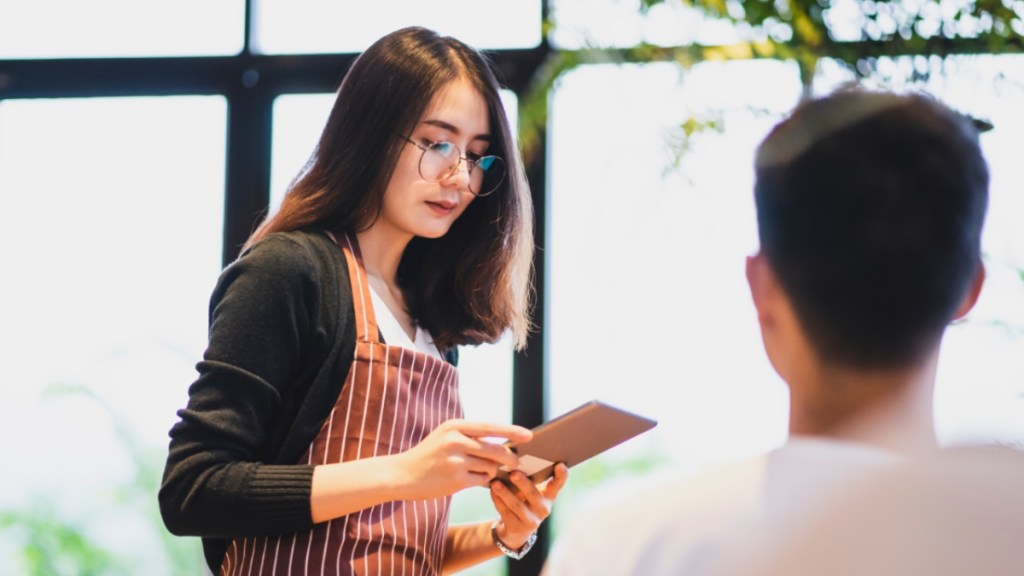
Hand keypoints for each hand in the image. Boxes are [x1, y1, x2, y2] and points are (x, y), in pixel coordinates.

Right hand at [391, 419, 531, 500]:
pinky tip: (475, 480)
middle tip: (517, 463)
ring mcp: (456, 461)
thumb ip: (471, 437)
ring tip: (481, 471)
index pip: (491, 427)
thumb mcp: (446, 436)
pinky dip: (484, 481)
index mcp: (455, 426)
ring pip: (490, 467)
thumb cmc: (429, 455)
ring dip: (492, 472)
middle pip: (496, 450)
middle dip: (510, 458)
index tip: (529, 436)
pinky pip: (482, 480)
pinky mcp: (455, 480)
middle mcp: (456, 441)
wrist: (402, 474)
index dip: (512, 431)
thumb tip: (504, 444)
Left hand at [489, 463, 568, 548]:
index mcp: (550, 496)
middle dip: (523, 484)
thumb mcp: (532, 490)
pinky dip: (498, 501)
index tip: (560, 465)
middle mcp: (543, 509)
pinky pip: (505, 512)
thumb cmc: (525, 499)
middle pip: (534, 495)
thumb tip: (514, 459)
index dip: (561, 475)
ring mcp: (531, 521)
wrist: (517, 528)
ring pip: (517, 505)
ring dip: (505, 493)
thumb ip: (530, 478)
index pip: (558, 484)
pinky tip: (492, 491)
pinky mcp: (517, 527)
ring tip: (496, 483)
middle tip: (514, 473)